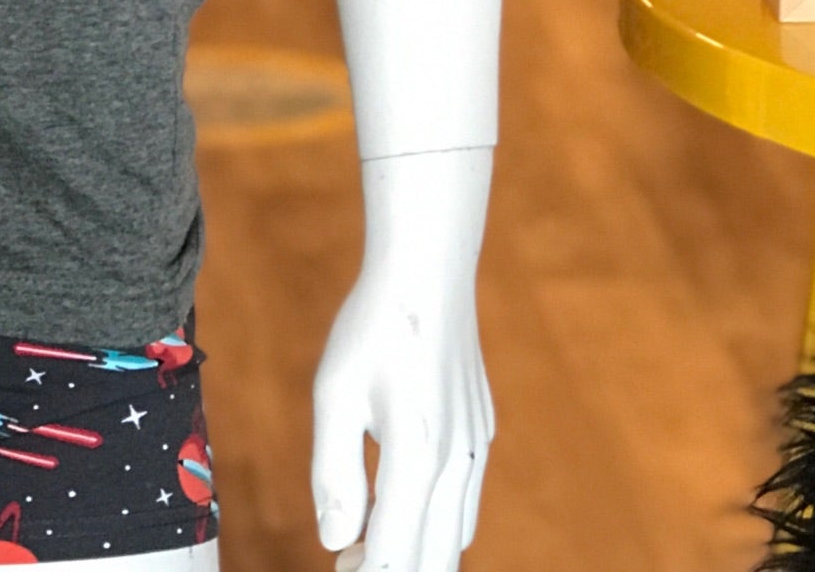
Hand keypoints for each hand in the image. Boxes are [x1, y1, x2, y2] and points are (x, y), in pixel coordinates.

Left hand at [311, 147, 494, 571]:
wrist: (427, 272)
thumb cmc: (372, 329)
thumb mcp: (334, 394)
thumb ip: (334, 473)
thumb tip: (332, 540)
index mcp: (417, 457)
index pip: (394, 553)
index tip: (338, 570)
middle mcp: (457, 461)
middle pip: (432, 556)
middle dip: (390, 567)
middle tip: (347, 561)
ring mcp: (476, 447)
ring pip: (455, 535)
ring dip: (415, 549)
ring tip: (365, 541)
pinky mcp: (482, 431)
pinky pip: (464, 500)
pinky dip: (436, 521)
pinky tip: (401, 502)